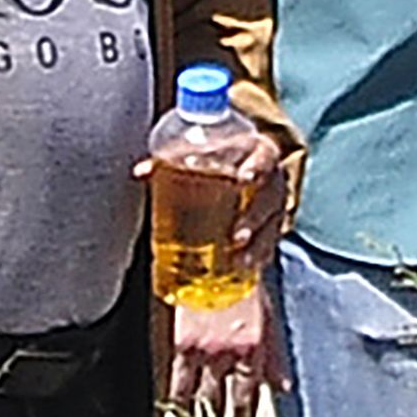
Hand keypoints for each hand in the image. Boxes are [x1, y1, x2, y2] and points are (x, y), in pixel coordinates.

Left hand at [133, 132, 288, 270]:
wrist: (238, 167)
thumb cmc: (215, 157)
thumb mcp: (198, 153)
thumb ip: (173, 160)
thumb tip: (141, 172)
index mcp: (257, 151)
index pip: (264, 155)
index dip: (257, 167)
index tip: (242, 180)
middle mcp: (272, 177)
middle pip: (271, 195)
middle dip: (255, 216)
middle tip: (236, 234)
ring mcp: (274, 203)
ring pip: (272, 223)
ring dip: (257, 242)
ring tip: (237, 257)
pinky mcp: (271, 226)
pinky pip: (270, 243)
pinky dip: (258, 255)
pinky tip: (243, 266)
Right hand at [168, 284, 287, 416]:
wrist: (212, 258)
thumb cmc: (243, 282)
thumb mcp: (268, 317)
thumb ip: (275, 356)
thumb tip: (283, 388)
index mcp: (255, 350)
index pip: (250, 399)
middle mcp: (231, 356)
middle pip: (225, 405)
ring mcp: (204, 352)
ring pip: (201, 400)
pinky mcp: (180, 344)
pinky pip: (177, 383)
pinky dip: (177, 404)